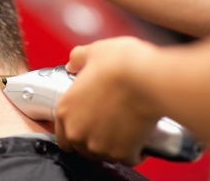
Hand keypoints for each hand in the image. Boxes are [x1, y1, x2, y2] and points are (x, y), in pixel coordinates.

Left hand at [55, 37, 161, 165]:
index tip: (87, 123)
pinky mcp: (122, 153)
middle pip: (81, 147)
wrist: (148, 79)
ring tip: (124, 128)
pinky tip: (139, 137)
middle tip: (108, 124)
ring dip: (111, 145)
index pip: (61, 134)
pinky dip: (133, 151)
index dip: (74, 129)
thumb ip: (78, 58)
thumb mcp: (93, 52)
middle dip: (93, 138)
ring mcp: (99, 145)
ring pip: (103, 154)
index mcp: (65, 109)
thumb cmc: (121, 64)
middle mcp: (78, 131)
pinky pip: (127, 158)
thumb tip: (74, 62)